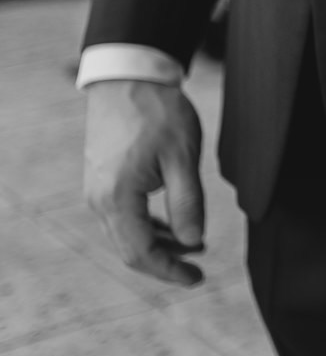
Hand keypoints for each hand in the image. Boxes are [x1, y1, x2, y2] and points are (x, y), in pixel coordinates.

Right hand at [83, 81, 204, 286]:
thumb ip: (187, 203)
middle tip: (199, 270)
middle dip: (165, 263)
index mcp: (116, 199)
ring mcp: (97, 190)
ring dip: (159, 245)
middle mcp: (99, 200)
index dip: (169, 271)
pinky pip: (123, 216)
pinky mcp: (103, 179)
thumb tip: (192, 241)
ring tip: (195, 246)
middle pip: (130, 250)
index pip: (141, 253)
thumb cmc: (157, 113)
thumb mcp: (182, 157)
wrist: (128, 77)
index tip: (197, 279)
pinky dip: (149, 227)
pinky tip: (173, 226)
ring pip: (126, 234)